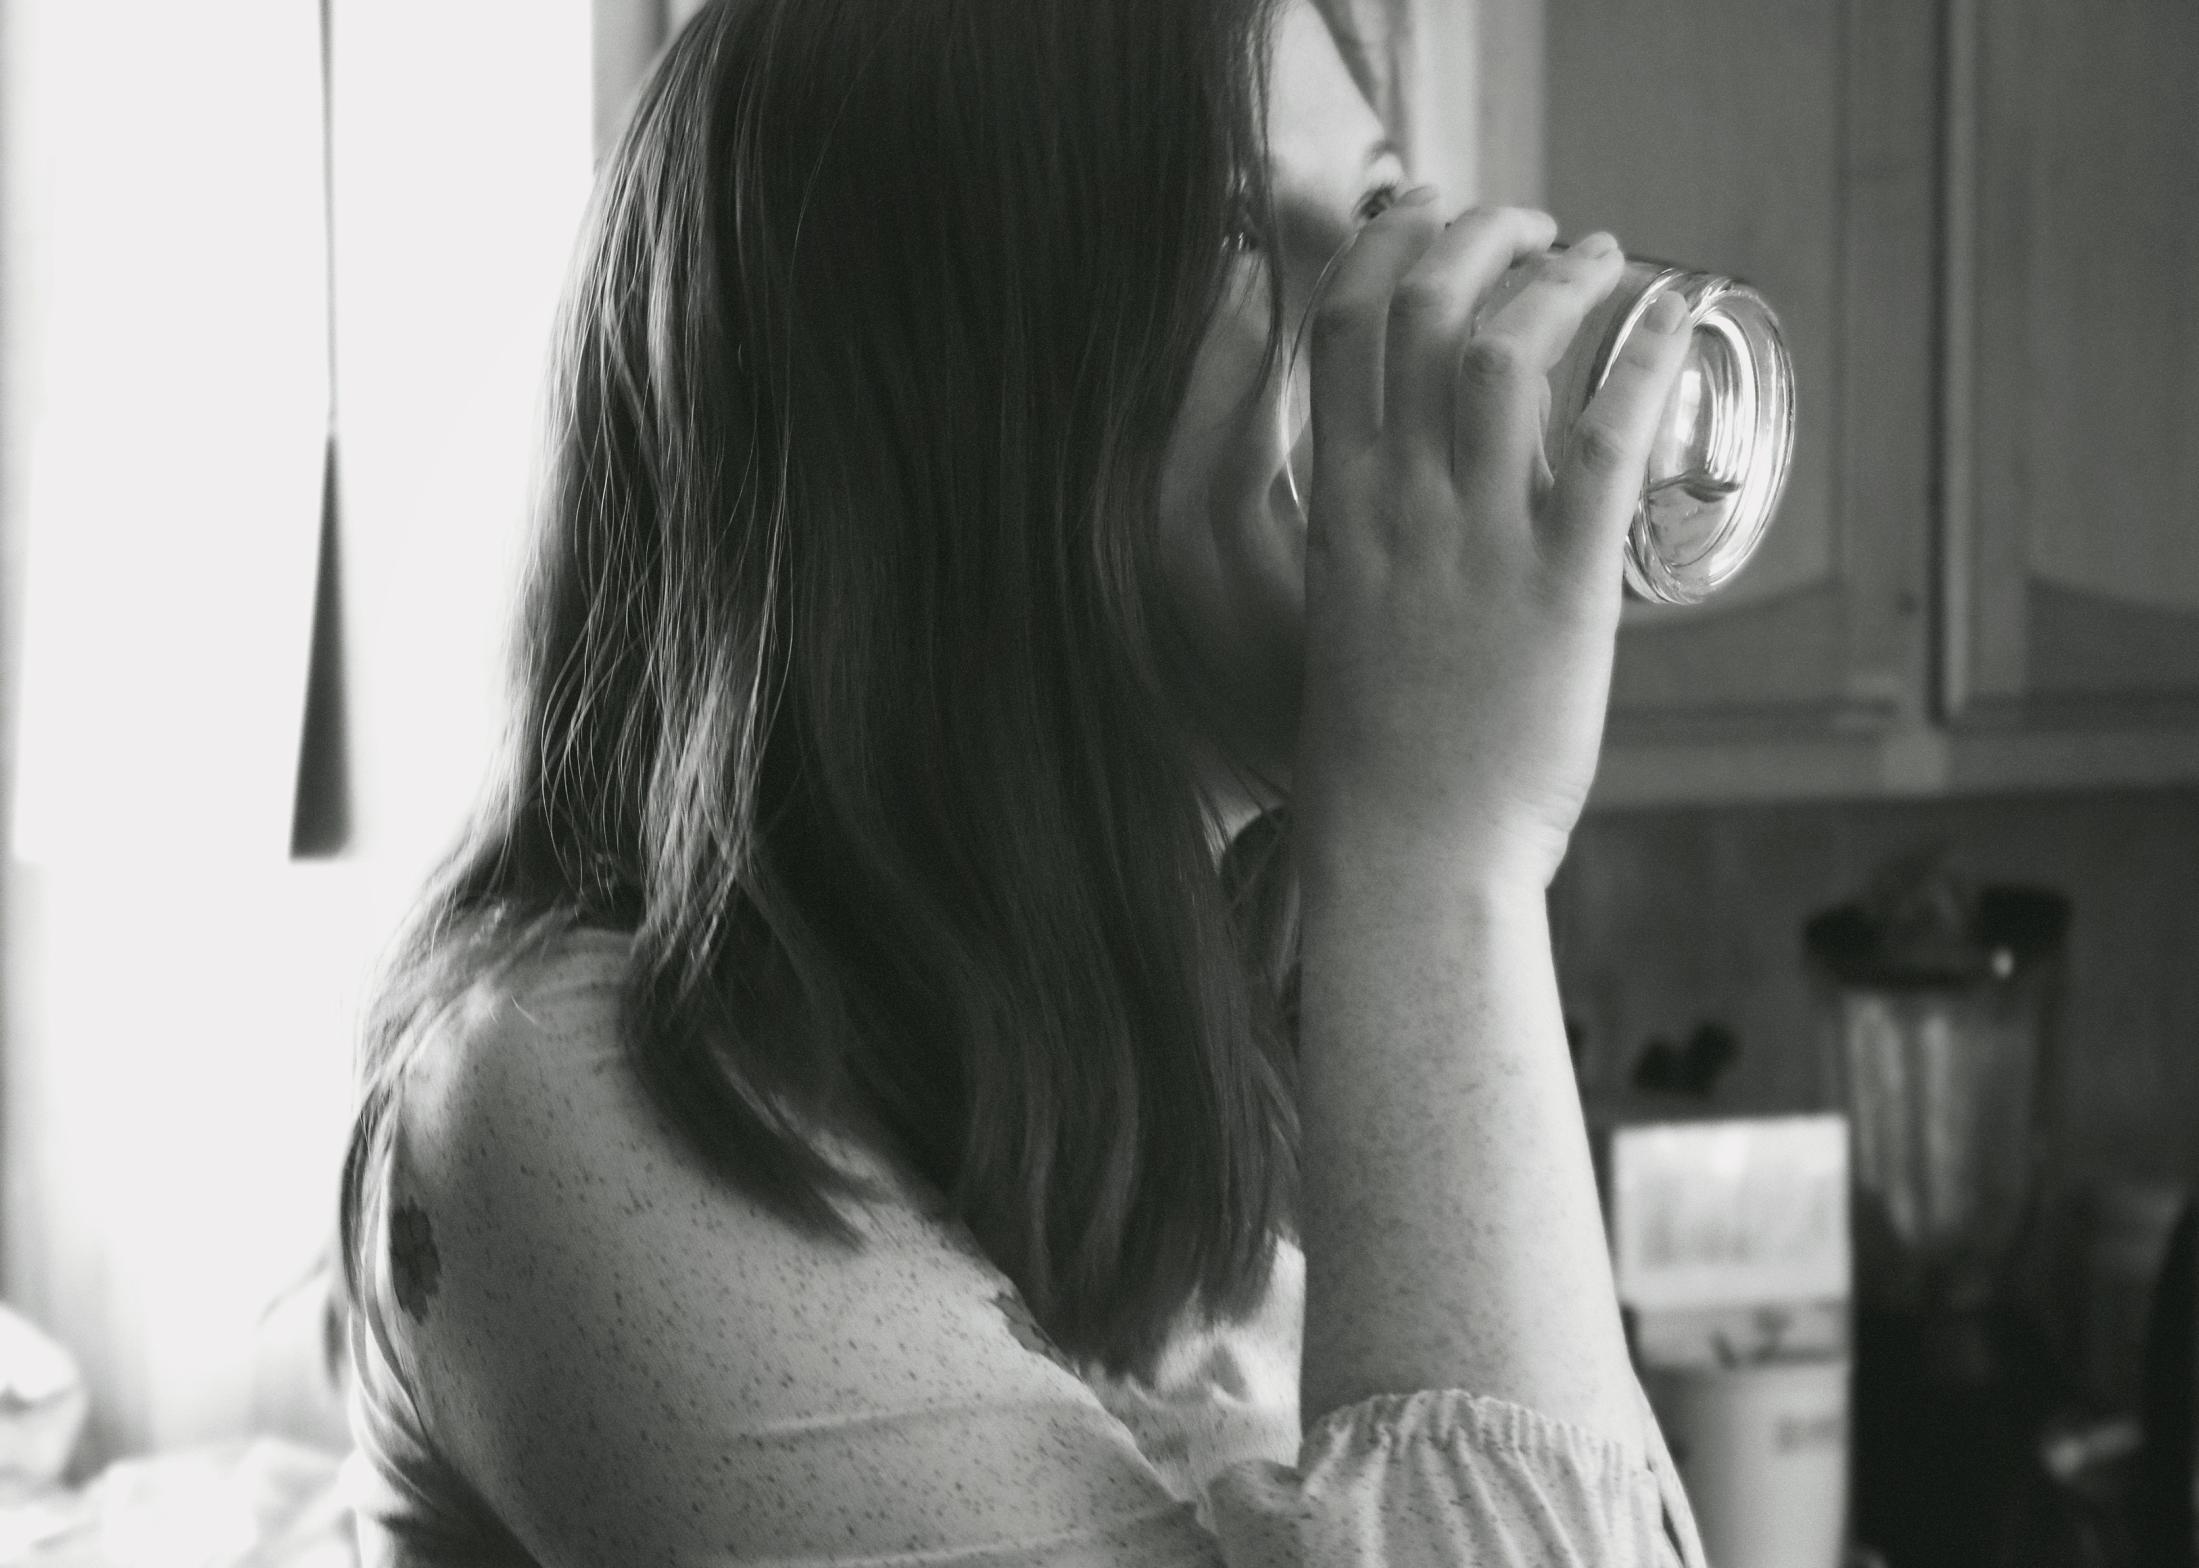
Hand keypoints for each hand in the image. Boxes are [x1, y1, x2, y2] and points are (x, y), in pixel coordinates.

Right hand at [1291, 197, 1692, 889]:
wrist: (1410, 853)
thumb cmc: (1377, 762)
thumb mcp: (1344, 624)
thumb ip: (1377, 549)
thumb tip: (1432, 503)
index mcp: (1338, 510)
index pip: (1339, 329)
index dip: (1382, 246)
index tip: (1420, 219)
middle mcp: (1399, 504)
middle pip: (1422, 309)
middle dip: (1476, 235)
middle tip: (1523, 224)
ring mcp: (1478, 539)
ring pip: (1506, 352)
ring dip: (1557, 278)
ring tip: (1597, 254)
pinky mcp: (1562, 583)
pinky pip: (1604, 440)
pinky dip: (1643, 359)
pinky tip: (1673, 315)